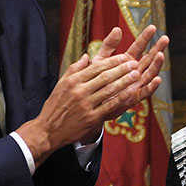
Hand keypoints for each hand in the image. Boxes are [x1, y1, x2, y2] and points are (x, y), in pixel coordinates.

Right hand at [16, 25, 169, 163]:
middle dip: (122, 69)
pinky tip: (132, 93)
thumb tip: (87, 55)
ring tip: (137, 75)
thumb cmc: (56, 106)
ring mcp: (85, 105)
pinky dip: (122, 98)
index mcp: (72, 81)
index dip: (113, 61)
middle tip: (135, 63)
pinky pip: (110, 106)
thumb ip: (75, 69)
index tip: (125, 57)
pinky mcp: (91, 118)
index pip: (96, 67)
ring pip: (109, 90)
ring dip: (125, 81)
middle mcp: (79, 91)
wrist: (48, 130)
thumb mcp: (61, 84)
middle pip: (105, 77)